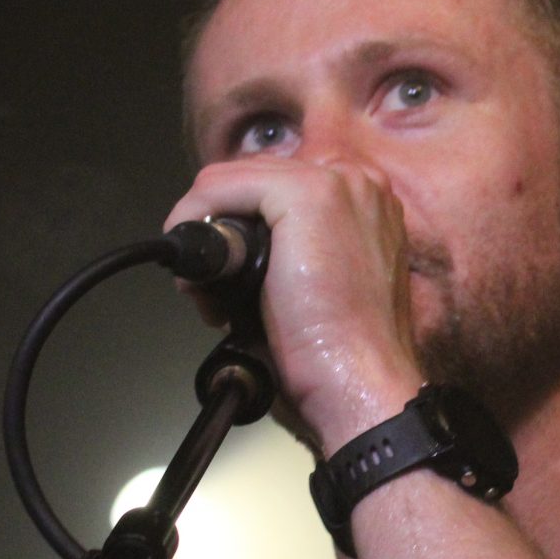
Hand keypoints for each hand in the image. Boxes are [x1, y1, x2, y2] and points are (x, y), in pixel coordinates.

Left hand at [163, 157, 425, 449]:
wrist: (360, 378)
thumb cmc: (343, 353)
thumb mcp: (322, 287)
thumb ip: (290, 255)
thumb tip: (234, 255)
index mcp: (366, 203)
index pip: (277, 190)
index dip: (241, 227)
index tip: (225, 279)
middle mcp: (358, 181)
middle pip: (253, 181)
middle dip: (219, 230)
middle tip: (208, 292)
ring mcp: (336, 182)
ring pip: (233, 180)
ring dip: (205, 230)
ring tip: (206, 294)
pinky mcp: (306, 194)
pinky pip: (222, 185)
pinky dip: (193, 219)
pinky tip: (194, 269)